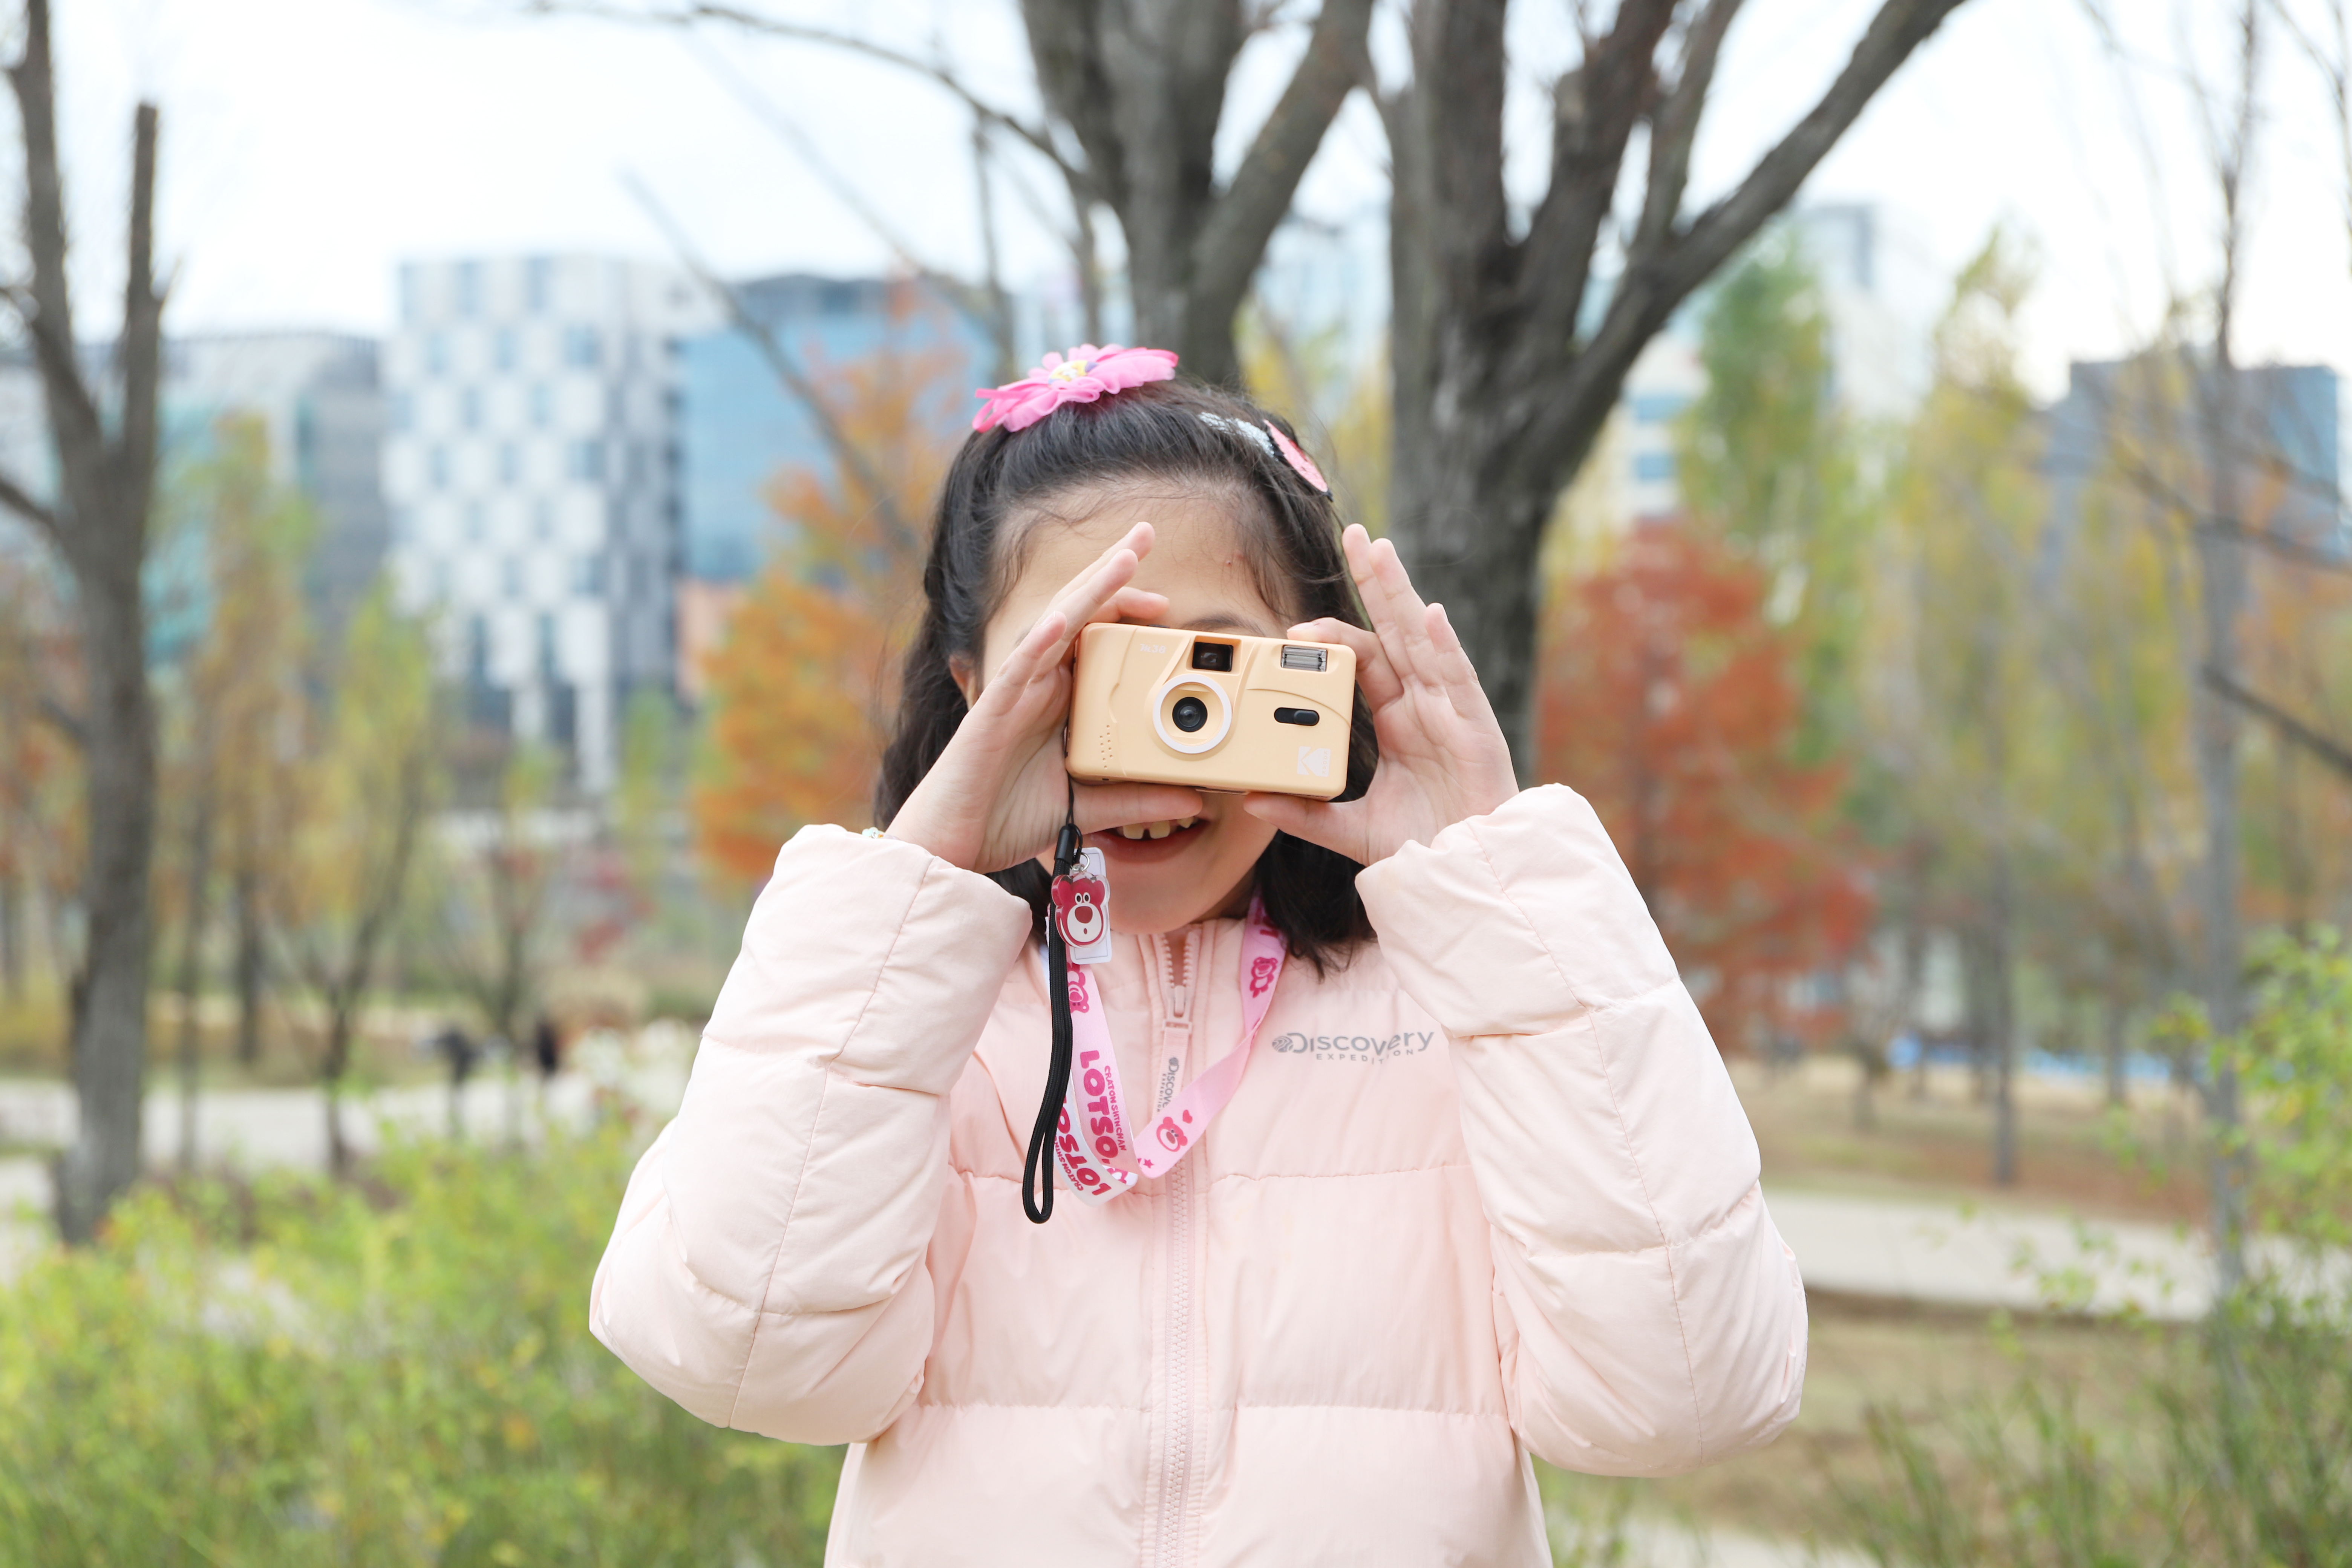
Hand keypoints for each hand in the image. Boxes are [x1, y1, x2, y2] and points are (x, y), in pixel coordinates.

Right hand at [886, 522, 1204, 873]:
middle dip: (1111, 573)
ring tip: (1123, 557)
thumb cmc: (1004, 817)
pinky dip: (1040, 643)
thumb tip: (1194, 799)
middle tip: (1145, 533)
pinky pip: (1017, 669)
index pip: (1096, 639)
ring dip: (1088, 590)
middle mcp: (1038, 684)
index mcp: (1058, 699)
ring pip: (1053, 626)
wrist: (951, 844)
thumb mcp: (1086, 807)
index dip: (1127, 613)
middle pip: (1077, 614)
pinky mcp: (992, 711)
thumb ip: (1136, 799)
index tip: (1167, 608)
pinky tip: (1062, 621)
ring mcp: (1015, 692)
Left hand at [1241, 525, 1517, 863]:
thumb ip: (1304, 812)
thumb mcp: (1350, 829)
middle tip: (1356, 534)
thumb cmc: (1422, 846)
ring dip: (1401, 594)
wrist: (1468, 875)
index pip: (1365, 660)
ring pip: (1421, 640)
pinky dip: (1443, 646)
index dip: (1334, 636)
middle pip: (1395, 632)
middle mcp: (1424, 706)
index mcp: (1398, 720)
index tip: (1294, 626)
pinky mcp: (1474, 729)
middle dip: (1377, 582)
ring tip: (1380, 549)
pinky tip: (1428, 614)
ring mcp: (1450, 712)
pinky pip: (1456, 679)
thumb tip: (1251, 798)